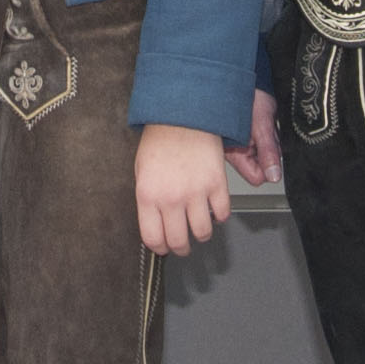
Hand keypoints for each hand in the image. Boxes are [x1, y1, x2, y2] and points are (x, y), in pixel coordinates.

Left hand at [136, 124, 235, 254]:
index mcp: (148, 195)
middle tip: (183, 246)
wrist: (183, 114)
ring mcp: (196, 192)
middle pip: (179, 241)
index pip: (153, 238)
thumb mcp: (141, 171)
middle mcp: (171, 198)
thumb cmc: (160, 139)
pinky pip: (223, 214)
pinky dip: (220, 216)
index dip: (160, 247)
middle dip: (181, 249)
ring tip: (199, 228)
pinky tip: (214, 210)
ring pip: (202, 233)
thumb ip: (148, 200)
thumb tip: (155, 224)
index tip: (163, 246)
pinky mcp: (217, 184)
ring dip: (201, 235)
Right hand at [222, 87, 280, 190]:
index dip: (269, 168)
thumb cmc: (247, 95)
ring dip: (270, 141)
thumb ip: (268, 152)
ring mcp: (242, 143)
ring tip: (263, 123)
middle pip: (263, 166)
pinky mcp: (249, 134)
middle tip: (267, 132)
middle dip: (270, 151)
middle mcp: (236, 151)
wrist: (246, 76)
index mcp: (234, 154)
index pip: (256, 177)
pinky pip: (266, 142)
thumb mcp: (261, 126)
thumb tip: (274, 176)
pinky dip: (269, 134)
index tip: (274, 153)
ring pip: (266, 153)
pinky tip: (264, 121)